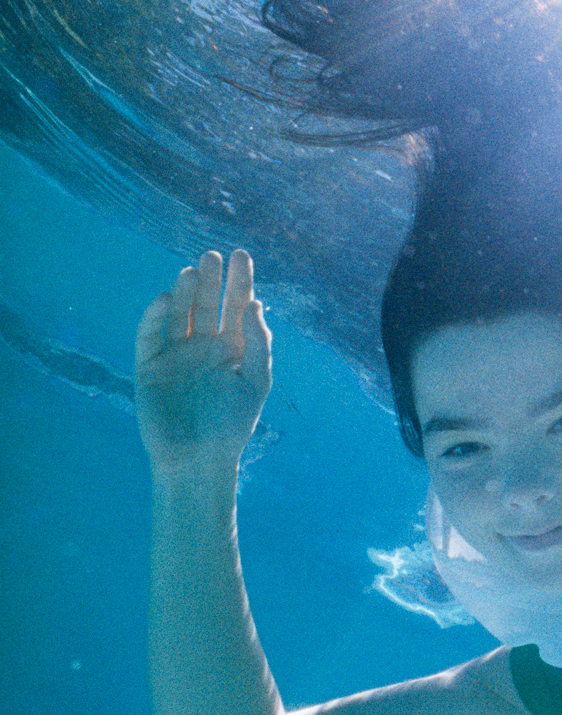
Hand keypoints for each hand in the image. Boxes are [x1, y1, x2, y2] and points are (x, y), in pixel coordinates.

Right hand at [136, 250, 272, 467]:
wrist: (199, 459)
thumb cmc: (232, 424)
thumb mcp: (256, 381)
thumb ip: (258, 343)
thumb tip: (255, 304)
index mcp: (233, 348)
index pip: (236, 307)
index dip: (239, 281)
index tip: (240, 255)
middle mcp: (204, 345)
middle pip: (207, 304)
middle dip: (210, 280)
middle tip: (213, 255)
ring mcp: (176, 354)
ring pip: (179, 314)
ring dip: (184, 292)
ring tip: (192, 271)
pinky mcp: (150, 366)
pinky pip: (149, 335)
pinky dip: (154, 316)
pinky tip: (166, 298)